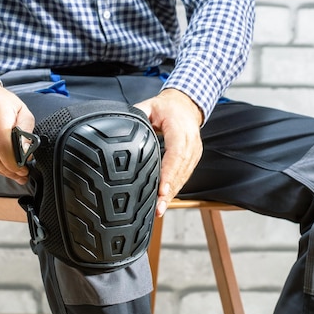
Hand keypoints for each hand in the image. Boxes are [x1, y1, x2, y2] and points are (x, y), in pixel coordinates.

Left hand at [135, 89, 202, 216]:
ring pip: (185, 176)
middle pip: (181, 170)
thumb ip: (136, 115)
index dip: (169, 173)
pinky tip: (166, 200)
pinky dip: (175, 188)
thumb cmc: (167, 107)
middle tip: (158, 208)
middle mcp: (191, 141)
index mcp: (179, 128)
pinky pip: (185, 175)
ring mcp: (194, 151)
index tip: (161, 190)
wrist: (186, 104)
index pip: (176, 153)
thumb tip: (119, 125)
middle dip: (170, 191)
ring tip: (160, 209)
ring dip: (173, 194)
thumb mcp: (150, 105)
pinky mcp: (193, 158)